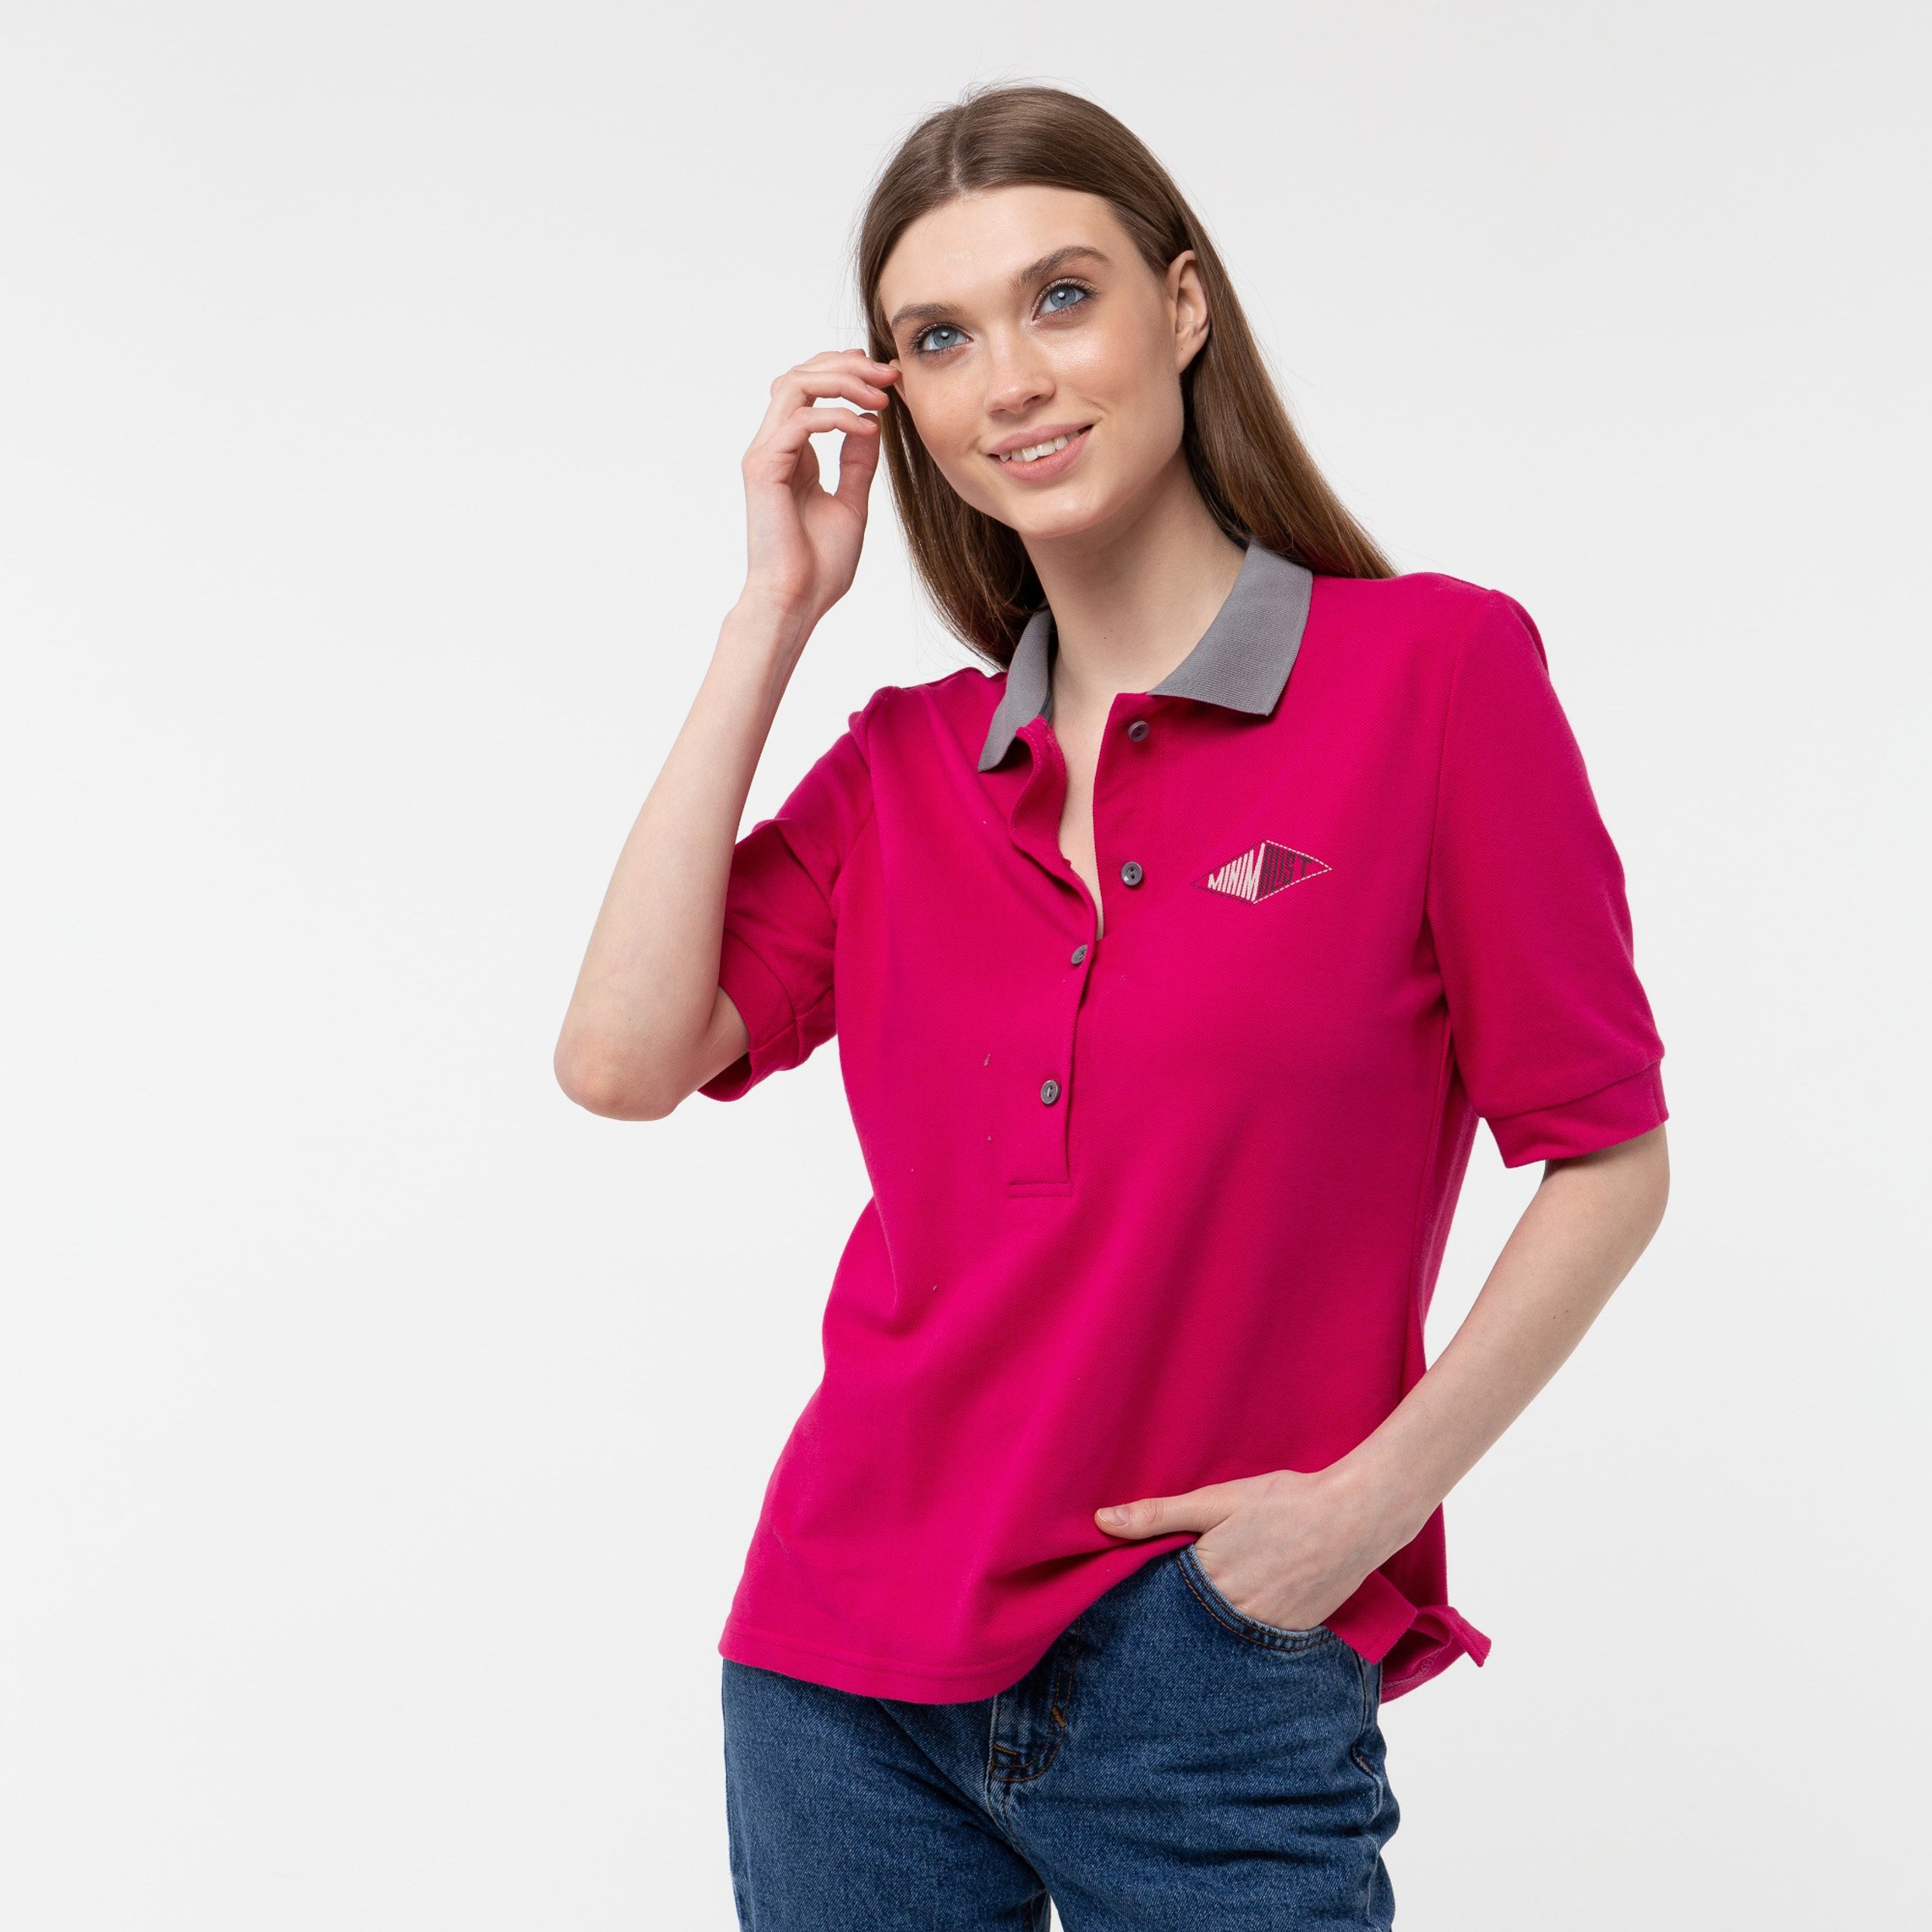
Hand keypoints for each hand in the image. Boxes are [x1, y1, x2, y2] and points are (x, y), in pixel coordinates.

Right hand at [739, 349, 898, 631]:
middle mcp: (773, 446)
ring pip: (795, 385)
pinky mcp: (763, 468)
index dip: (846, 371)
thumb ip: (858, 462)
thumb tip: (871, 422)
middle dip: (848, 365)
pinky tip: (866, 427)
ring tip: (881, 394)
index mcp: (792, 453)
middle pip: (801, 375)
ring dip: (842, 380)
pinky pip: (799, 422)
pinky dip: (836, 416)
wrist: (796, 602)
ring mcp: (765, 455)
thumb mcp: (852, 503)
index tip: (887, 377)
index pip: (809, 388)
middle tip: (890, 374)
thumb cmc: (819, 566)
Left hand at [1094, 1466, 1398, 1631]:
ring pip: (1222, 1639)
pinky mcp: (1293, 1635)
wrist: (1356, 1517)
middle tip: (1165, 1616)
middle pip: (1190, 1625)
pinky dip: (1243, 1633)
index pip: (1160, 1603)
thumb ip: (1159, 1515)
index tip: (1129, 1603)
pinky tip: (1242, 1616)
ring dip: (1209, 1631)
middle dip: (1176, 1621)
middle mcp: (1234, 1615)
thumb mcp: (1217, 1500)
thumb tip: (1101, 1521)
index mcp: (1209, 1581)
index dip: (1147, 1599)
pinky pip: (1257, 1644)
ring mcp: (1267, 1630)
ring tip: (1206, 1615)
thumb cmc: (1283, 1502)